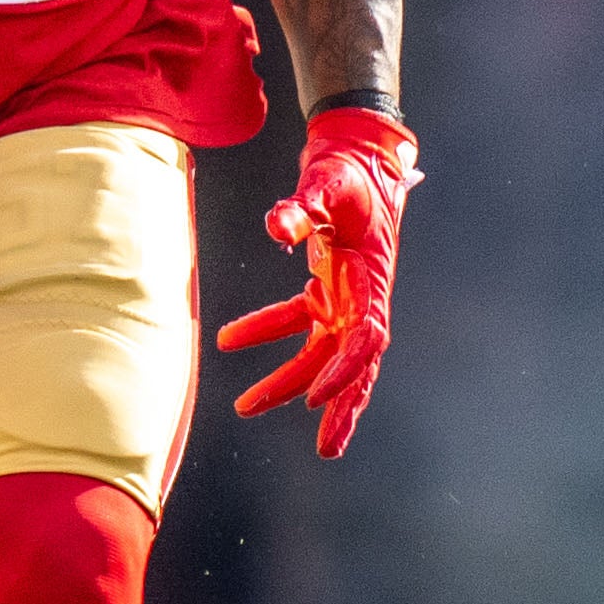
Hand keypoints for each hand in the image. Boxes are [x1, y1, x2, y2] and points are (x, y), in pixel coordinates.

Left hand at [215, 104, 419, 457]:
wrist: (356, 154)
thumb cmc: (349, 170)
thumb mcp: (327, 182)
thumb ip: (302, 206)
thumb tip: (275, 227)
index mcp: (373, 278)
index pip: (367, 337)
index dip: (345, 371)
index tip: (318, 399)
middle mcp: (364, 296)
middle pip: (356, 365)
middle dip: (341, 408)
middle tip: (325, 449)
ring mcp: (346, 296)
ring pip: (322, 353)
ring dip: (290, 382)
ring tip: (248, 406)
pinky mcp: (327, 289)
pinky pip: (298, 322)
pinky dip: (266, 332)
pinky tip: (231, 341)